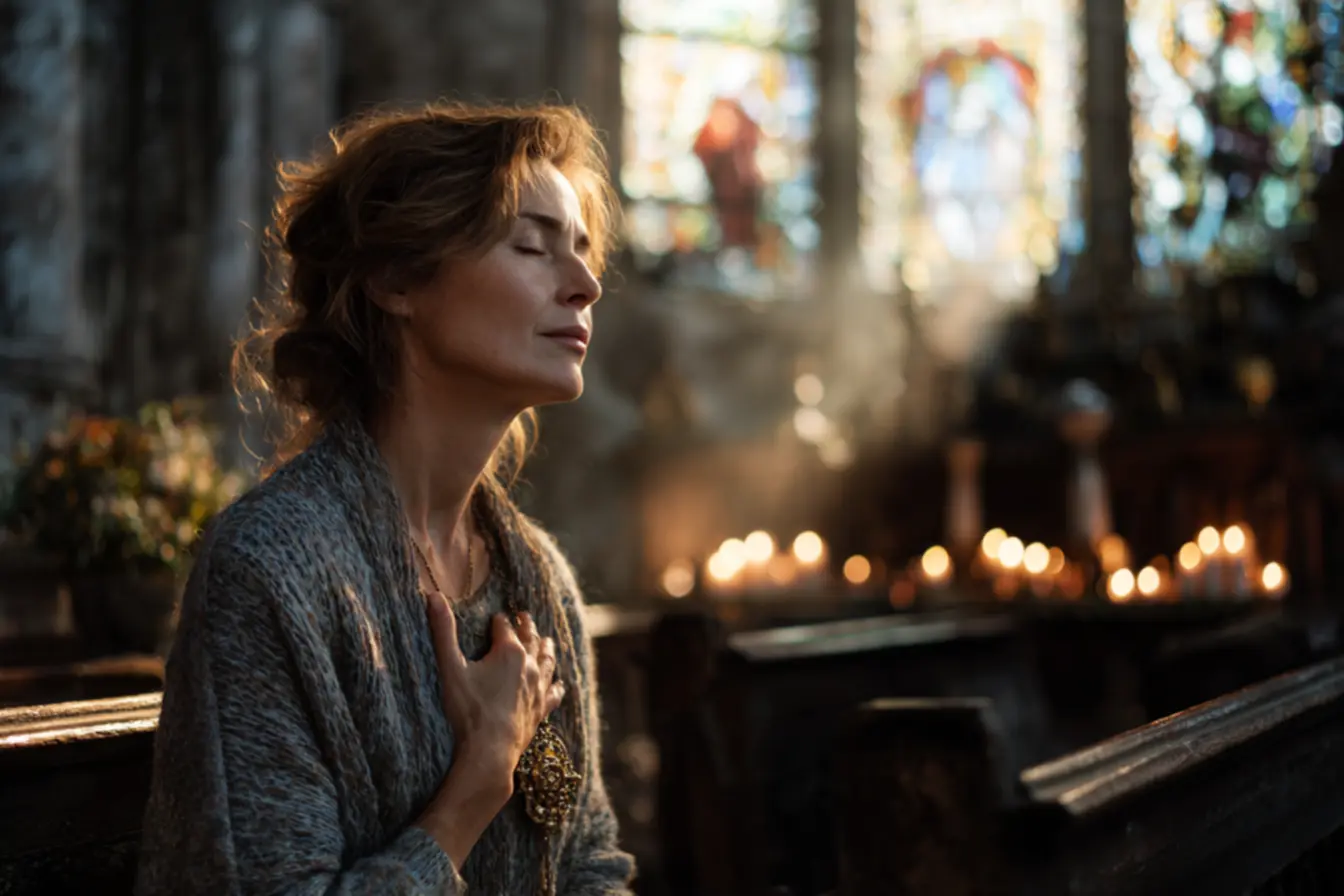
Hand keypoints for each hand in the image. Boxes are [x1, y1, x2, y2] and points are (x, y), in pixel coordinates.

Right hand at [425, 597, 565, 789]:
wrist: (490, 750)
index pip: (504, 627)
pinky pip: (553, 694)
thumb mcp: (451, 668)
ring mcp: (538, 689)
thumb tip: (433, 595)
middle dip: (526, 626)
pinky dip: (556, 686)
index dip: (498, 620)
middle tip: (524, 615)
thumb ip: (443, 631)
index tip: (495, 616)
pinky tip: (559, 684)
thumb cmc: (468, 710)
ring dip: (545, 648)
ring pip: (547, 662)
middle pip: (530, 639)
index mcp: (509, 652)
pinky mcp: (540, 710)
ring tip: (546, 639)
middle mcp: (529, 666)